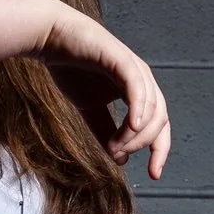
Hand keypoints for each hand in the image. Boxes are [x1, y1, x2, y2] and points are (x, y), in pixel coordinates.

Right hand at [39, 13, 171, 181]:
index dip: (159, 150)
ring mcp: (134, 68)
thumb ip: (105, 132)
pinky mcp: (121, 59)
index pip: (159, 125)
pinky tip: (133, 126)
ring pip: (150, 107)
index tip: (153, 174)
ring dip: (136, 134)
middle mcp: (142, 80)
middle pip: (160, 119)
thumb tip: (121, 160)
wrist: (52, 39)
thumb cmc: (71, 69)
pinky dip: (139, 109)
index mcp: (138, 92)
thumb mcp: (90, 110)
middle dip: (146, 145)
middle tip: (120, 155)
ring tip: (117, 146)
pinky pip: (137, 87)